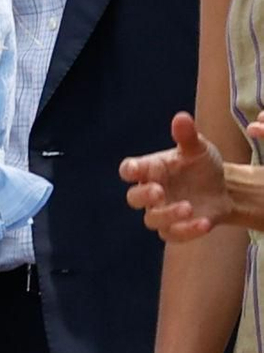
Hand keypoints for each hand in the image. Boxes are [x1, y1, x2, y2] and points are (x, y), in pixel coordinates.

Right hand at [120, 113, 230, 241]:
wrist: (223, 189)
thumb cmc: (201, 165)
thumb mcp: (198, 148)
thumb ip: (187, 136)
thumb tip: (181, 117)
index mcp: (151, 170)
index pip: (130, 170)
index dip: (129, 170)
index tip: (133, 170)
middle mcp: (151, 193)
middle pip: (134, 199)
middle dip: (144, 196)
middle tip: (158, 191)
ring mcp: (161, 213)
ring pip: (153, 220)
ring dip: (168, 215)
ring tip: (188, 207)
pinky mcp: (176, 230)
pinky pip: (173, 235)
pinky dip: (188, 231)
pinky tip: (205, 223)